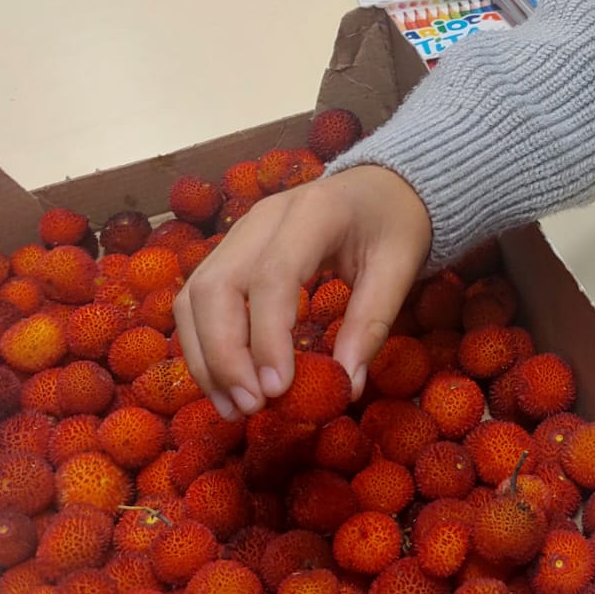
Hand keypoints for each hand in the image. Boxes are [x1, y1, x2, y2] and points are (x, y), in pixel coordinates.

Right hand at [175, 166, 432, 420]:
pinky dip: (202, 345)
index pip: (272, 276)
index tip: (277, 389)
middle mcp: (262, 218)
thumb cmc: (394, 224)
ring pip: (194, 295)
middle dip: (224, 355)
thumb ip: (373, 324)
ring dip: (205, 357)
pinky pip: (197, 300)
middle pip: (216, 287)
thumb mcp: (400, 269)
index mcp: (314, 212)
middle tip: (251, 407)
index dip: (267, 337)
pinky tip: (224, 384)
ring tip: (234, 408)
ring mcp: (239, 232)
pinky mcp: (229, 251)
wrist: (382, 184)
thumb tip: (346, 386)